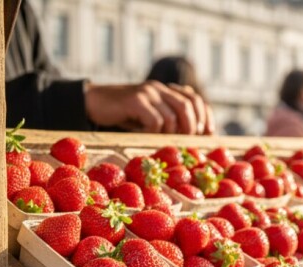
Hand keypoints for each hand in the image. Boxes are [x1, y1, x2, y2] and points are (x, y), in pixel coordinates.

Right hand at [83, 81, 212, 134]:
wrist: (94, 102)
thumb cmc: (124, 114)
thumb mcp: (150, 114)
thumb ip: (168, 118)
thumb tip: (193, 136)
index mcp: (166, 90)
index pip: (195, 99)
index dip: (205, 115)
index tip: (208, 132)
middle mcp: (159, 88)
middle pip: (188, 106)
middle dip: (191, 128)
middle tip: (184, 141)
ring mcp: (148, 92)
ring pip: (172, 116)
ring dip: (169, 133)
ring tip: (158, 138)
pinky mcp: (135, 100)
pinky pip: (155, 120)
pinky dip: (153, 131)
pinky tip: (143, 133)